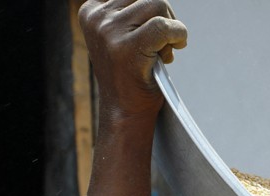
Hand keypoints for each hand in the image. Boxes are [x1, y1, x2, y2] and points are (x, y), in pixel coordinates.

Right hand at [78, 0, 187, 123]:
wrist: (125, 110)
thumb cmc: (130, 74)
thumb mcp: (121, 36)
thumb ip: (133, 14)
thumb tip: (159, 1)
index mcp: (91, 11)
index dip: (150, 10)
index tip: (152, 32)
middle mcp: (97, 18)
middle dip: (164, 15)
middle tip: (164, 41)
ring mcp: (109, 31)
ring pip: (158, 5)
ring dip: (171, 27)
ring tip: (165, 49)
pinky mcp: (127, 47)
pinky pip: (164, 26)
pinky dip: (178, 35)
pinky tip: (175, 49)